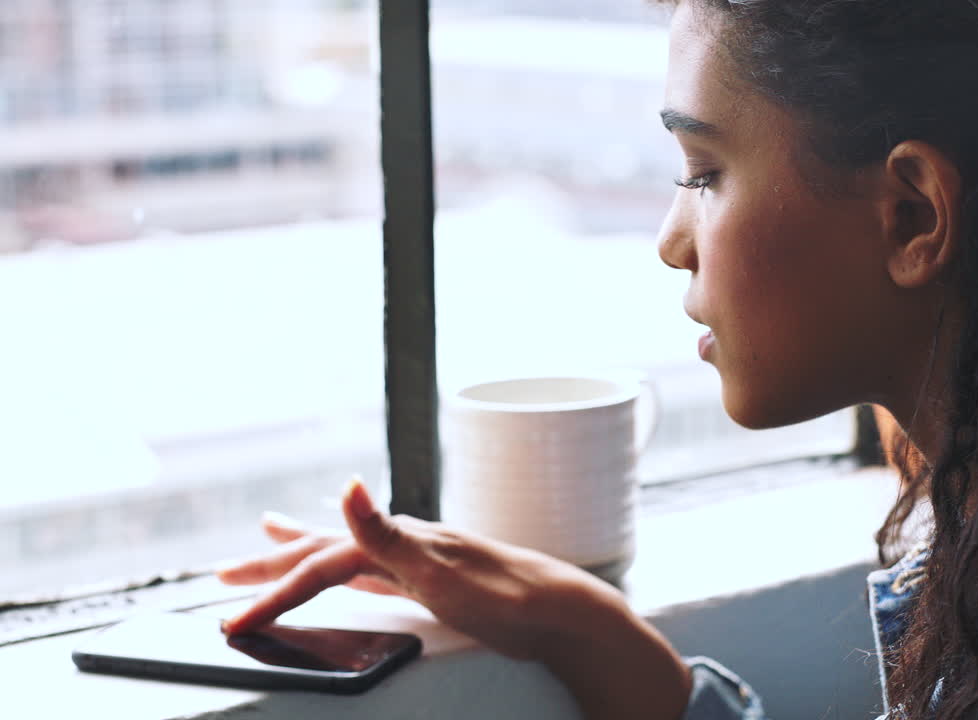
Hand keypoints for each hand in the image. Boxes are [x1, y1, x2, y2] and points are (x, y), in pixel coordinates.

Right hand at [217, 479, 691, 718]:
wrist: (563, 611)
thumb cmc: (508, 596)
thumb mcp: (441, 570)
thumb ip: (388, 534)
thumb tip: (349, 486)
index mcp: (399, 541)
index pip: (320, 567)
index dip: (274, 592)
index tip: (232, 622)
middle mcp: (405, 543)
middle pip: (324, 552)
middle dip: (273, 563)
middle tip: (222, 573)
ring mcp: (419, 559)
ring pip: (347, 556)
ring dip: (303, 553)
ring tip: (269, 539)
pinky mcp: (435, 580)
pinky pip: (373, 573)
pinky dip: (347, 569)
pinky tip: (348, 570)